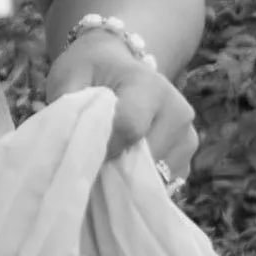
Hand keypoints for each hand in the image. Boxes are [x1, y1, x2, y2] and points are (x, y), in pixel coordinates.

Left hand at [45, 32, 197, 190]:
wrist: (118, 67)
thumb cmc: (91, 72)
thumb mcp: (71, 76)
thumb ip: (69, 110)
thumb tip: (69, 148)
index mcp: (150, 86)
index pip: (129, 128)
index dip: (100, 149)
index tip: (80, 155)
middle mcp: (177, 111)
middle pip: (142, 159)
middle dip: (110, 170)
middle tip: (88, 167)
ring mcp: (186, 137)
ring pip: (152, 178)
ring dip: (123, 183)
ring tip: (103, 168)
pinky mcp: (185, 159)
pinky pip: (160, 186)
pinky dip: (135, 189)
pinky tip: (118, 176)